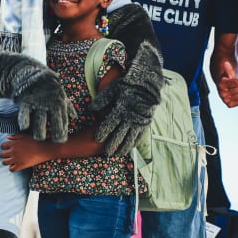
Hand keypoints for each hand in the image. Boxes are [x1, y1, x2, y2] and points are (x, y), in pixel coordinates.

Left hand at [0, 134, 54, 171]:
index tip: (8, 149)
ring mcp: (16, 159)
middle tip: (10, 156)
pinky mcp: (21, 165)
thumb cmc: (36, 141)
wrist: (45, 149)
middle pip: (1, 155)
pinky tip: (16, 166)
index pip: (2, 146)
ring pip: (4, 162)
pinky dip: (12, 168)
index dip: (4, 148)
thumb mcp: (25, 136)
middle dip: (4, 155)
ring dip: (7, 162)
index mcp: (13, 143)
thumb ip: (16, 136)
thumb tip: (8, 137)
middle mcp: (13, 151)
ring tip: (12, 161)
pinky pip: (11, 169)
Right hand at [15, 73, 74, 142]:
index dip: (63, 134)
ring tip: (40, 137)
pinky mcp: (26, 103)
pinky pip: (24, 116)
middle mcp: (50, 105)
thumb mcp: (62, 96)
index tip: (61, 140)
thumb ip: (68, 107)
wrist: (34, 76)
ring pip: (40, 124)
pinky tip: (25, 128)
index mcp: (60, 105)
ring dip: (40, 134)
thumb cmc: (51, 89)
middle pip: (55, 125)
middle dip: (56, 136)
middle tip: (53, 141)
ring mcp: (38, 104)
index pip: (64, 123)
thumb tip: (75, 117)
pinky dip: (24, 123)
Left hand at [92, 39, 161, 155]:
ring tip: (117, 155)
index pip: (109, 125)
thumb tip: (90, 109)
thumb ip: (101, 100)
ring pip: (130, 138)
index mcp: (120, 109)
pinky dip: (134, 143)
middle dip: (112, 145)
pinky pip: (140, 136)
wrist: (147, 82)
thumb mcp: (112, 89)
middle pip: (119, 135)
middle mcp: (130, 118)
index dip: (102, 133)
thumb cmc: (127, 85)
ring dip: (123, 148)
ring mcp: (139, 121)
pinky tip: (130, 148)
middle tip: (106, 153)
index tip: (97, 139)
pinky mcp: (146, 122)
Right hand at [215, 62, 237, 106]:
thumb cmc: (226, 74)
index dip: (237, 80)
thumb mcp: (227, 70)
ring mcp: (225, 100)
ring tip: (236, 90)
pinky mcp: (229, 104)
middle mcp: (221, 93)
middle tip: (234, 85)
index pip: (236, 83)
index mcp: (220, 84)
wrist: (221, 81)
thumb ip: (228, 68)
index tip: (232, 80)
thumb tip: (226, 63)